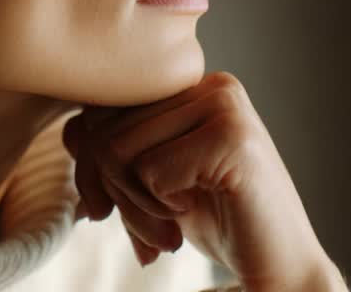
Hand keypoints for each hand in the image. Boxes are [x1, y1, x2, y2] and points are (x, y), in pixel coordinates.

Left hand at [61, 71, 345, 291]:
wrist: (280, 266)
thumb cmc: (217, 221)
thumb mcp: (154, 178)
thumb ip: (115, 149)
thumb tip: (70, 133)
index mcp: (190, 85)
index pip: (101, 108)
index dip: (87, 165)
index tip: (104, 209)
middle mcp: (209, 84)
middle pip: (104, 129)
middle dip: (109, 191)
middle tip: (142, 230)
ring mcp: (224, 106)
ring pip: (120, 150)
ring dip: (133, 205)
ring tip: (165, 228)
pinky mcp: (231, 138)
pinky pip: (150, 171)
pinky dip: (158, 208)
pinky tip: (187, 218)